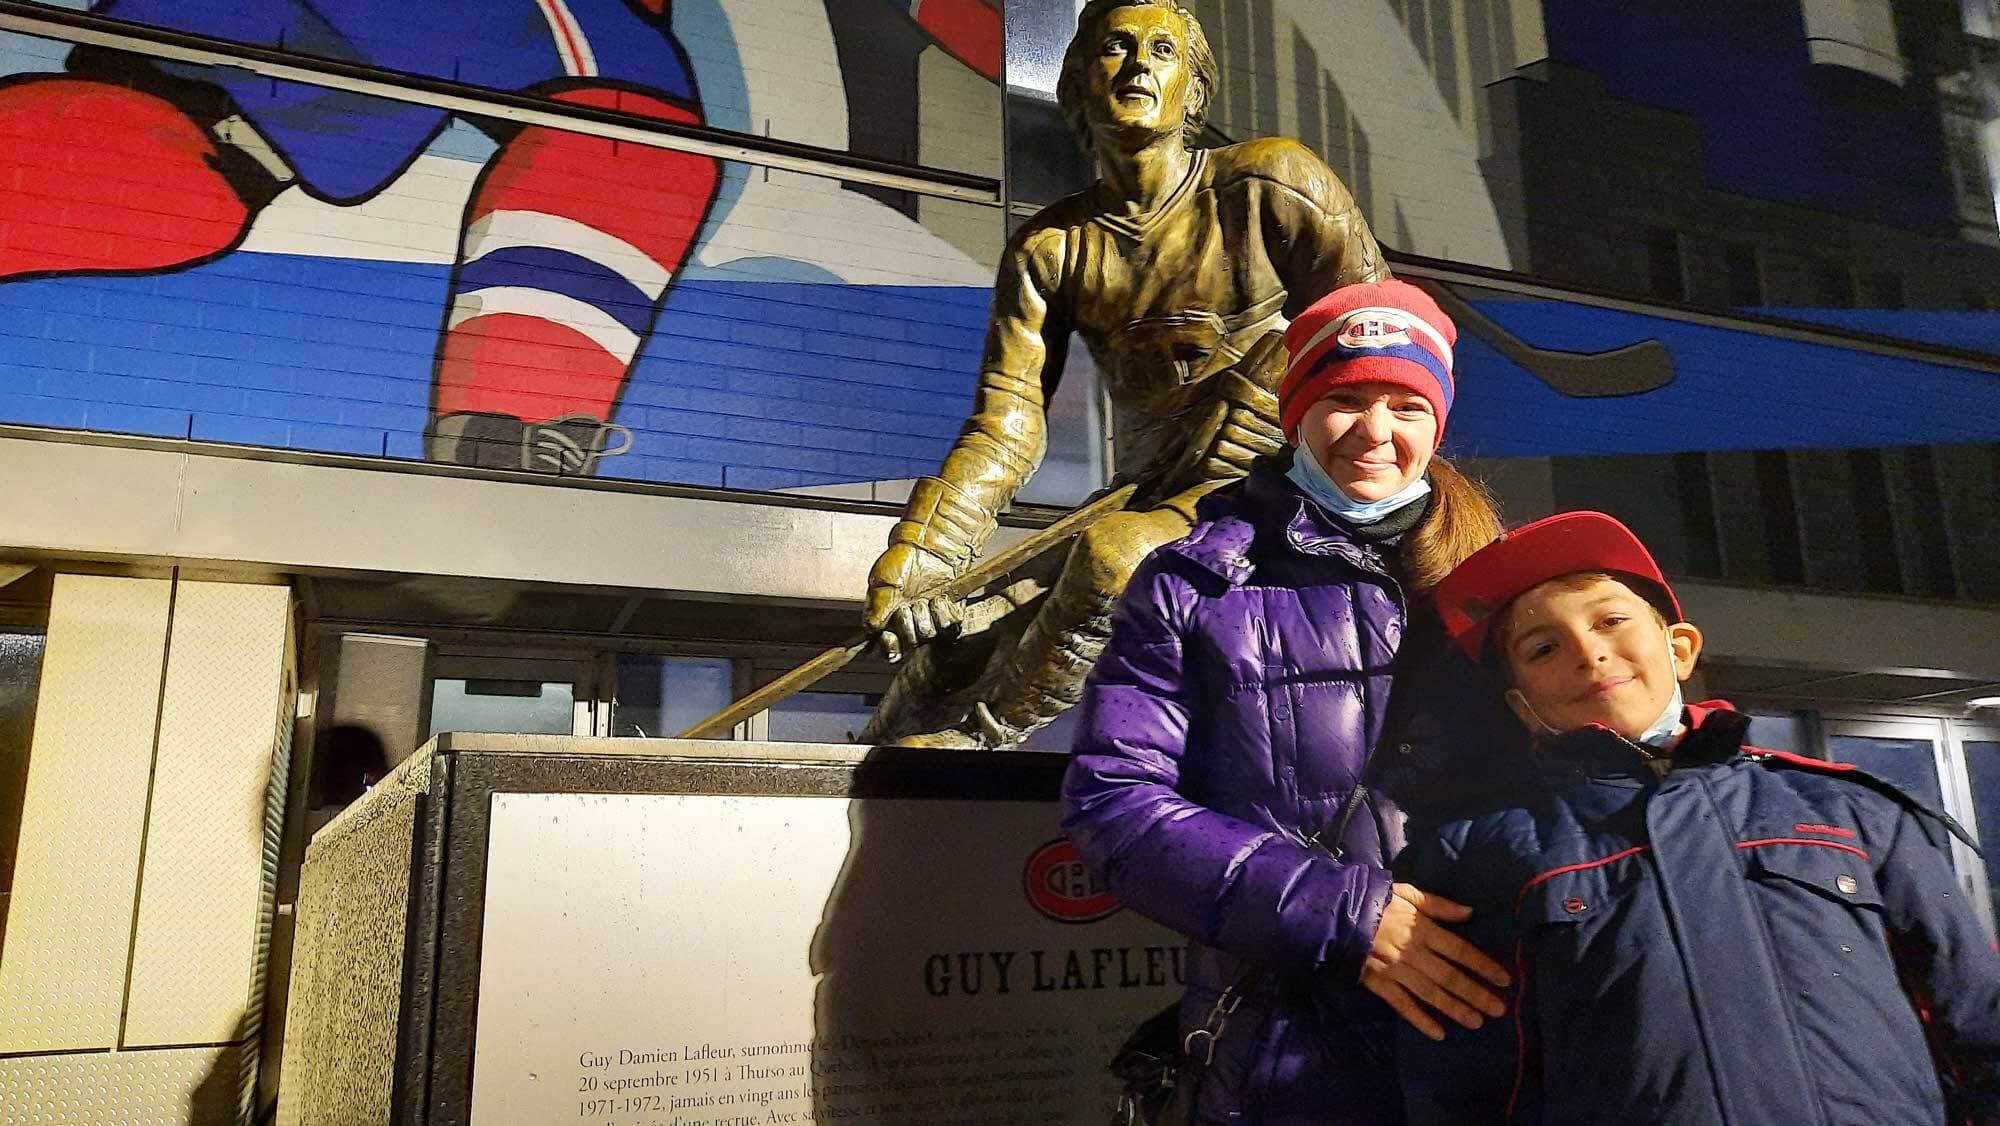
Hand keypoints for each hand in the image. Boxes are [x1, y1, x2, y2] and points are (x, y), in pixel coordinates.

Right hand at [863, 542, 964, 661]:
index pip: (888, 651)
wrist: (927, 546)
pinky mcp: (950, 614)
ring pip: (929, 635)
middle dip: (907, 625)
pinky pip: (949, 625)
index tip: (889, 638)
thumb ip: (876, 607)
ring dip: (924, 615)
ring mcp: (931, 622)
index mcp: (889, 623)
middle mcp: (911, 626)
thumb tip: (871, 628)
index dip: (889, 649)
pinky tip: (938, 598)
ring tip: (922, 599)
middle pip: (910, 645)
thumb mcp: (881, 583)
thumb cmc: (900, 562)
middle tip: (905, 607)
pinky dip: (942, 611)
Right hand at [1360, 883, 1510, 1040]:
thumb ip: (1439, 905)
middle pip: (1449, 976)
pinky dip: (1419, 1019)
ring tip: (1476, 1022)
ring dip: (1454, 1009)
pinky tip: (1437, 1033)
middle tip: (1499, 1010)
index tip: (1503, 980)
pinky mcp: (1379, 983)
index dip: (1483, 965)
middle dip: (1475, 993)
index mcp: (1422, 929)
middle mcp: (1413, 952)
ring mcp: (1395, 970)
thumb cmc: (1376, 901)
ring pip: (1430, 993)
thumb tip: (1469, 912)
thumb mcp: (1408, 893)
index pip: (1460, 950)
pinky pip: (1401, 1004)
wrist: (1336, 912)